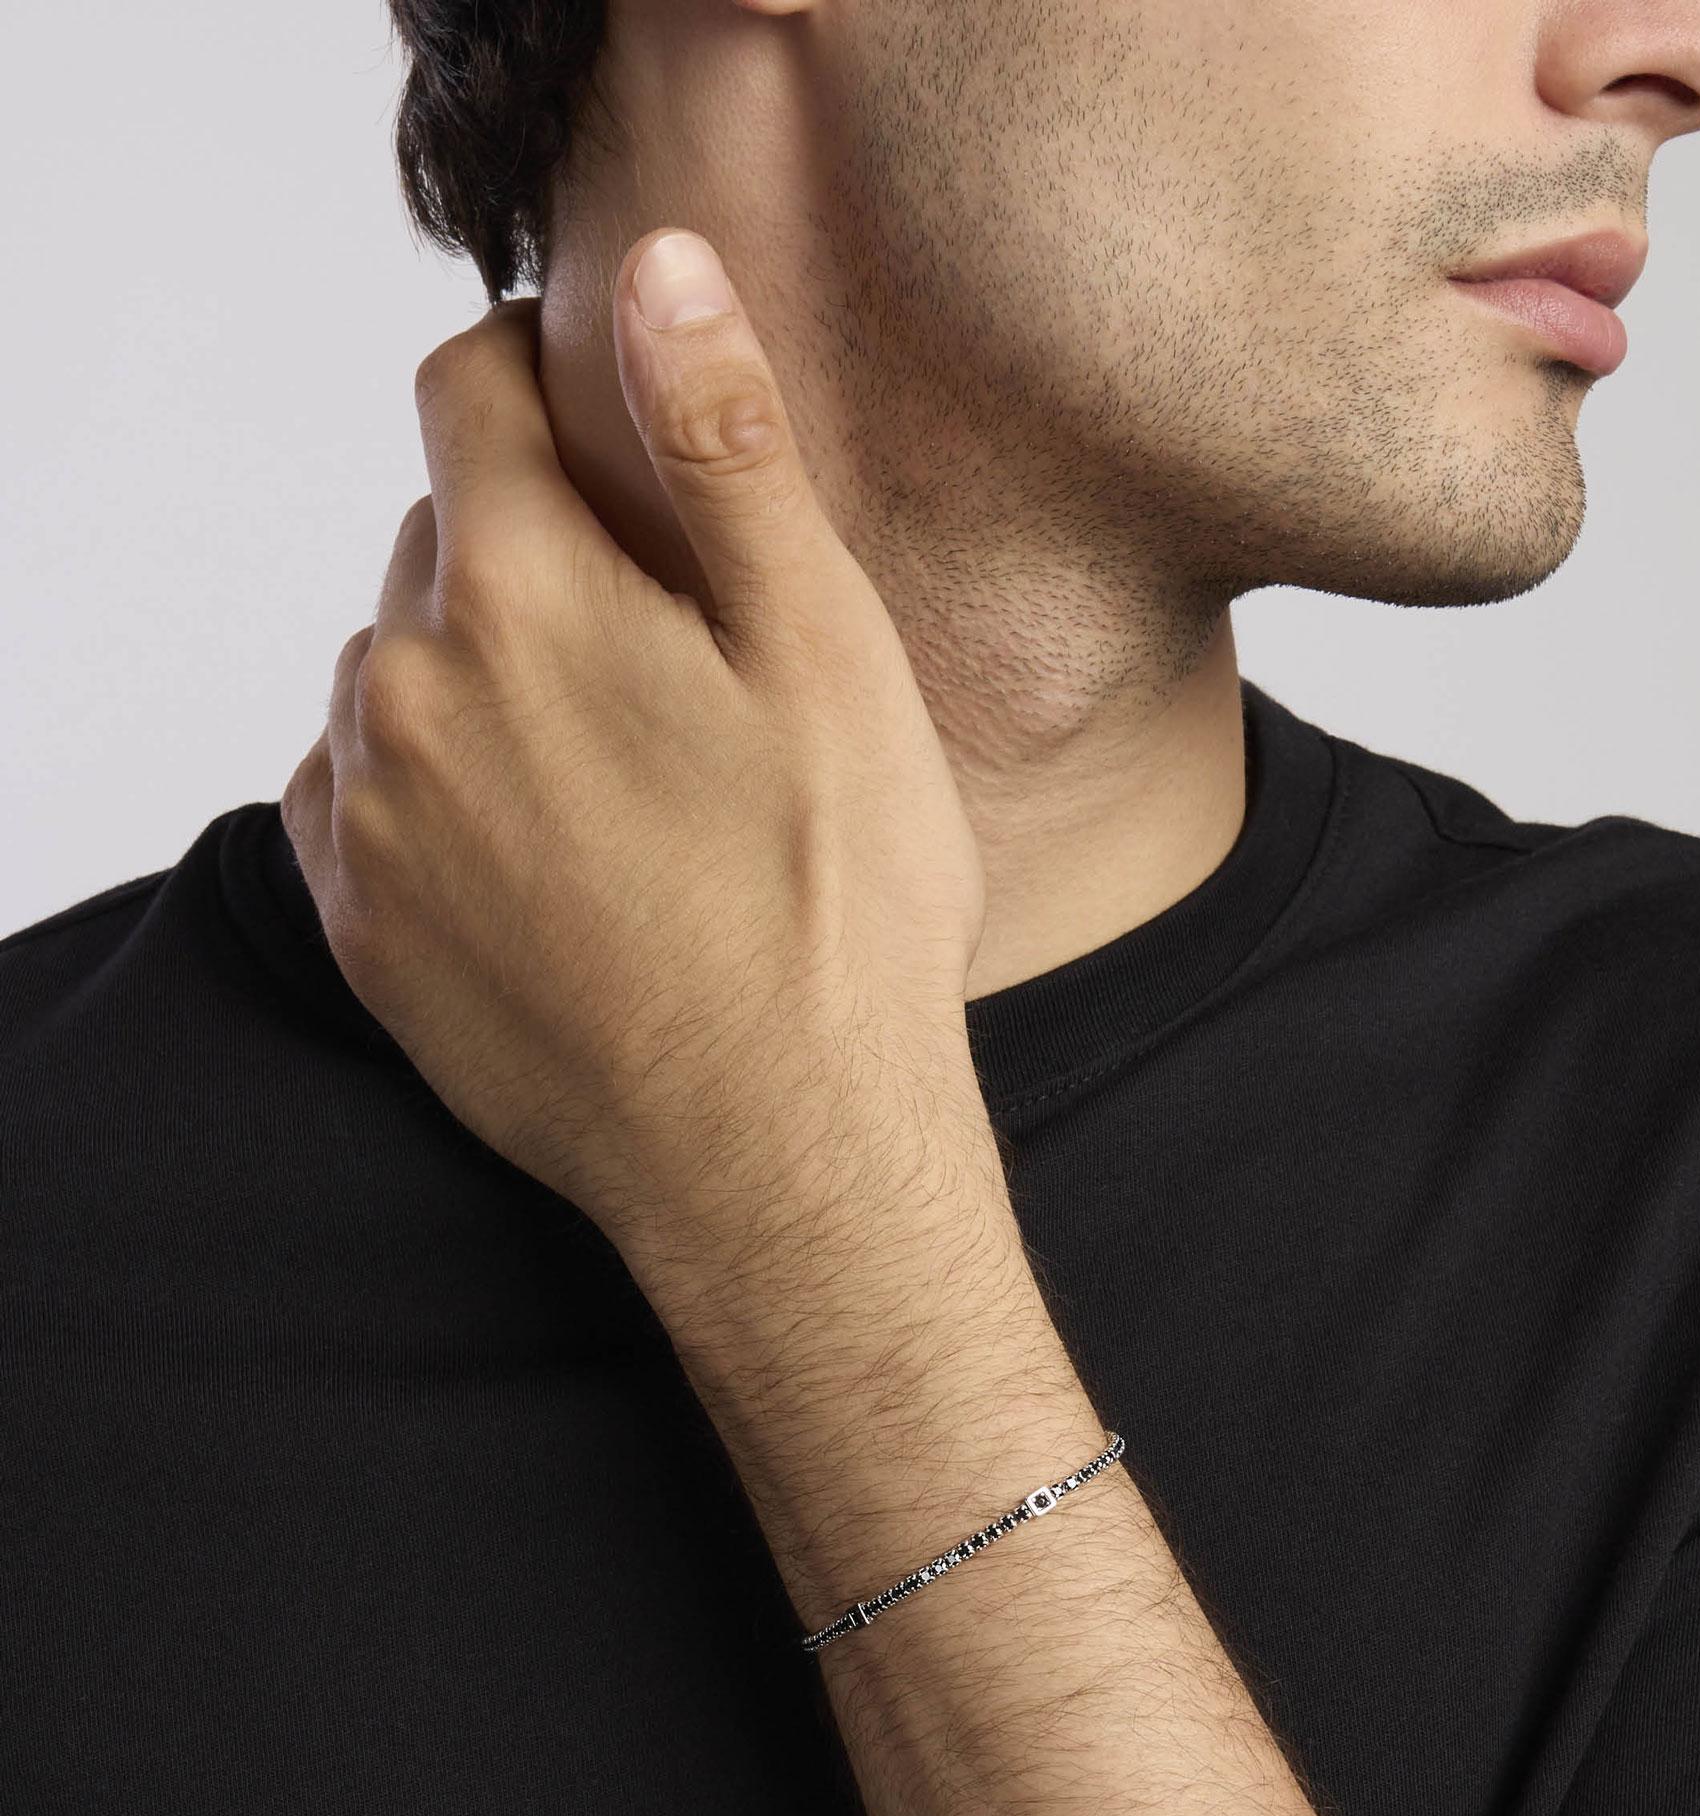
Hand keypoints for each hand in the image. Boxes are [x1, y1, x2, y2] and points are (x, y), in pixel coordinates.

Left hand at [280, 231, 988, 1269]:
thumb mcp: (823, 653)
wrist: (782, 1156)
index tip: (595, 410)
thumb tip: (661, 268)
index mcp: (524, 595)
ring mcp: (374, 822)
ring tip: (612, 756)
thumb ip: (725, 444)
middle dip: (530, 539)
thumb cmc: (833, 909)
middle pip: (437, 534)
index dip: (536, 369)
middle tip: (658, 634)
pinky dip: (430, 779)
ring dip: (479, 666)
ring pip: (395, 666)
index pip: (463, 390)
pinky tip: (539, 839)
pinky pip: (360, 792)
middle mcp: (408, 692)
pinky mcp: (368, 929)